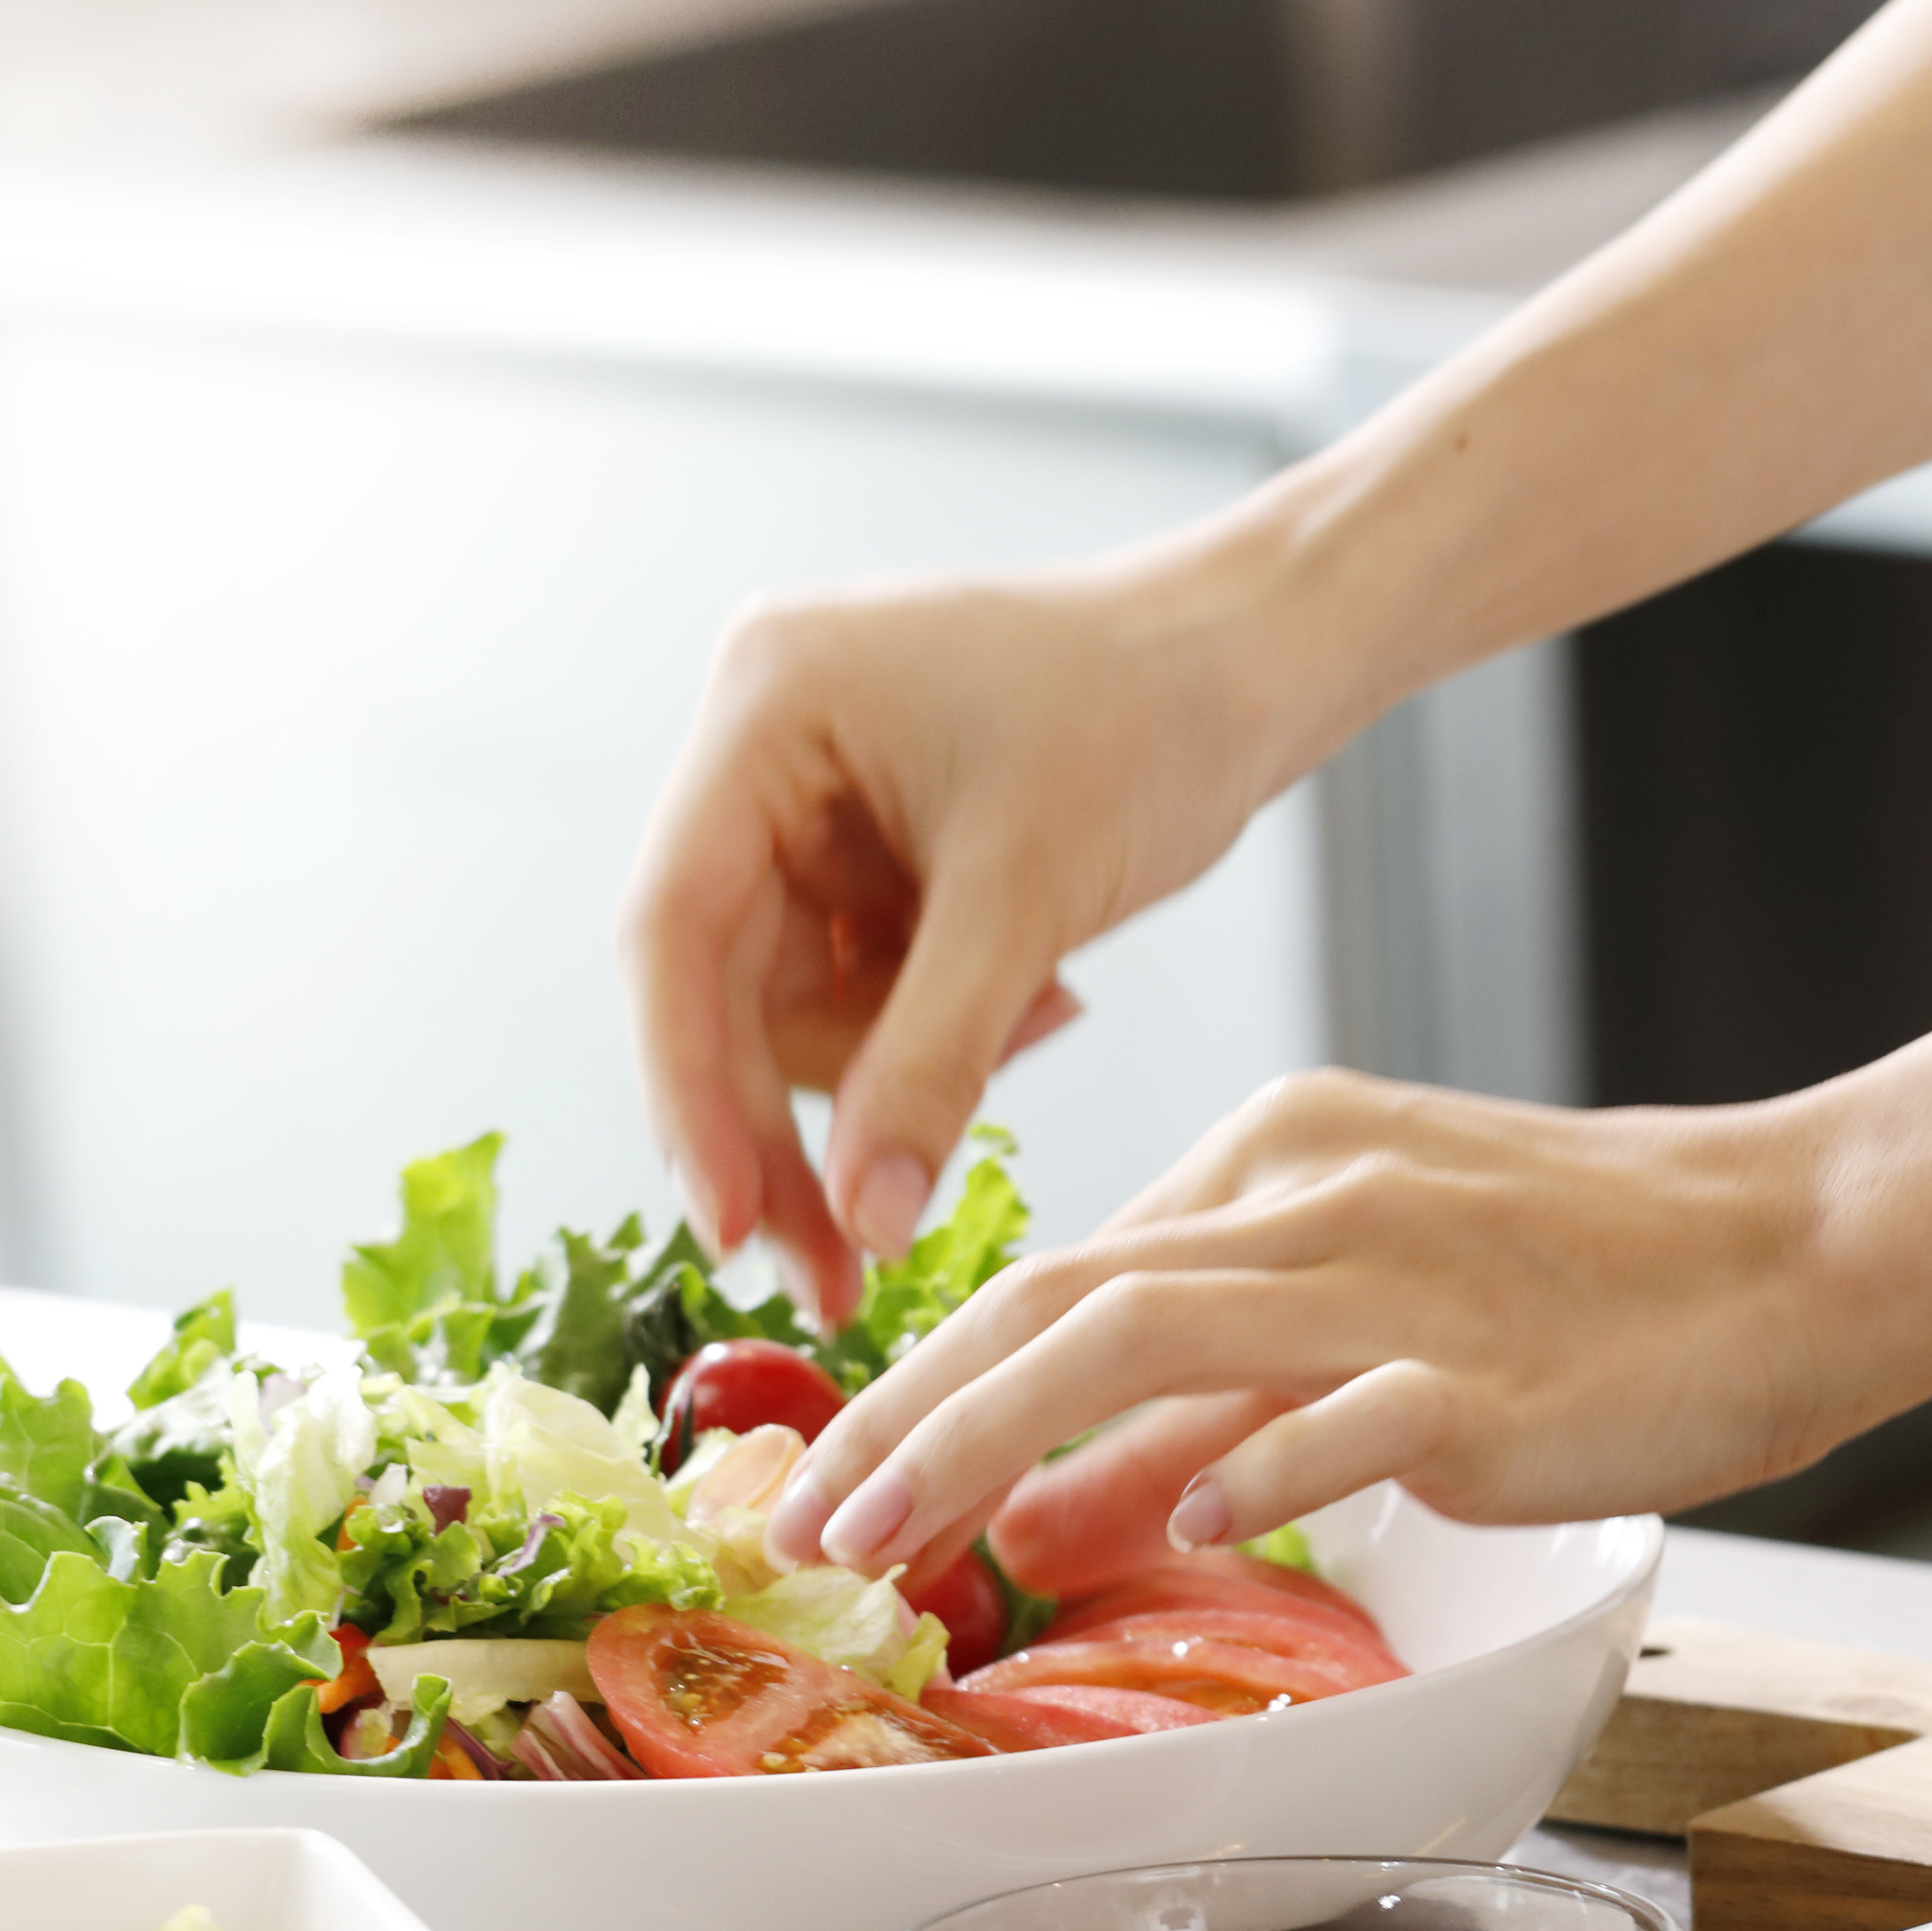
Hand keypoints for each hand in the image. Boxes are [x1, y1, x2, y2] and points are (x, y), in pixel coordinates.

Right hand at [617, 553, 1315, 1311]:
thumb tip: (860, 1222)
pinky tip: (1040, 998)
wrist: (1259, 656)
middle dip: (794, 1126)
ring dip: (895, 1066)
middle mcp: (764, 747)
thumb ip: (930, 1062)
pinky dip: (938, 1027)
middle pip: (723, 984)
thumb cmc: (1156, 714)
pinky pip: (867, 985)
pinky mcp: (874, 845)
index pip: (673, 929)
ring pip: (798, 1004)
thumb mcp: (1031, 896)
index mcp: (765, 706)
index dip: (692, 1090)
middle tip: (838, 1274)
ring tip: (1033, 1024)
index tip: (729, 1224)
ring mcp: (815, 798)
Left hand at [774, 1075, 1892, 1583]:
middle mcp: (1311, 1199)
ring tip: (894, 1537)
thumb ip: (1202, 1403)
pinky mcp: (1485, 1376)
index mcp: (1276, 1154)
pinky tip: (1164, 1534)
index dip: (919, 1377)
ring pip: (1140, 1336)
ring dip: (991, 1440)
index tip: (831, 1476)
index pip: (1056, 1269)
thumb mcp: (1372, 1312)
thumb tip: (1038, 1508)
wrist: (1803, 1243)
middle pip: (1054, 1298)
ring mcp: (1396, 1281)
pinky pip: (1336, 1421)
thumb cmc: (1599, 1287)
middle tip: (806, 1520)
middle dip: (904, 1413)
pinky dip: (1237, 1472)